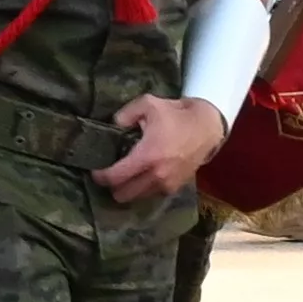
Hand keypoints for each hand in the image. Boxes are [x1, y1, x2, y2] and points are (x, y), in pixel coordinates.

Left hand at [91, 93, 230, 203]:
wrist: (207, 127)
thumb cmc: (176, 114)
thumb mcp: (148, 104)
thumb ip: (125, 114)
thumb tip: (113, 125)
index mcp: (147, 156)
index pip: (115, 177)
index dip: (100, 176)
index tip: (95, 171)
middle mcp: (156, 175)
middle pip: (123, 194)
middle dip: (113, 187)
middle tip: (110, 175)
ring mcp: (167, 185)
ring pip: (138, 197)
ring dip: (129, 189)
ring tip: (127, 176)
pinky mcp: (176, 188)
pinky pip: (152, 195)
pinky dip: (144, 189)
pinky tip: (143, 176)